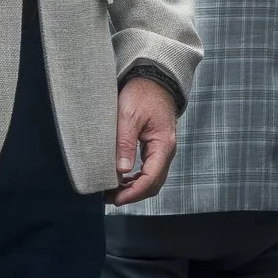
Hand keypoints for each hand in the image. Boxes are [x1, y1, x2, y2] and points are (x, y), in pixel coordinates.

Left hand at [109, 75, 180, 205]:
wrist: (154, 79)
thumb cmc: (142, 94)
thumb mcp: (128, 116)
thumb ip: (125, 143)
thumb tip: (121, 170)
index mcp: (163, 144)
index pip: (151, 178)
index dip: (133, 193)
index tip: (115, 199)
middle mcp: (167, 150)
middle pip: (154, 183)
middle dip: (133, 194)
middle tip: (110, 197)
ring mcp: (164, 149)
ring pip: (153, 178)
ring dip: (135, 188)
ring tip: (114, 190)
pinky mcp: (158, 146)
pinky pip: (151, 169)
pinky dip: (137, 179)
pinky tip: (123, 179)